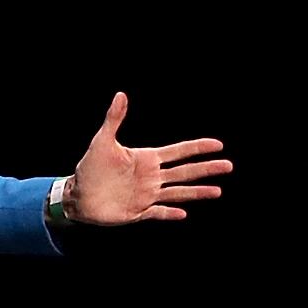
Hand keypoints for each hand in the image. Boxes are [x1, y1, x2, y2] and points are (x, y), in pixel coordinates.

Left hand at [67, 92, 232, 225]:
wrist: (78, 195)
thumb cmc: (90, 167)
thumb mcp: (102, 141)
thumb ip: (114, 119)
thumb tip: (121, 94)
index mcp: (147, 159)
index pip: (178, 152)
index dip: (197, 148)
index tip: (218, 145)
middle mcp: (152, 177)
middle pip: (185, 172)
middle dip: (206, 169)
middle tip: (229, 166)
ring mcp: (147, 195)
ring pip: (177, 193)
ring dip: (196, 192)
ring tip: (217, 191)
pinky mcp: (138, 212)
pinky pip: (158, 212)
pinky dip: (169, 213)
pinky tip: (183, 213)